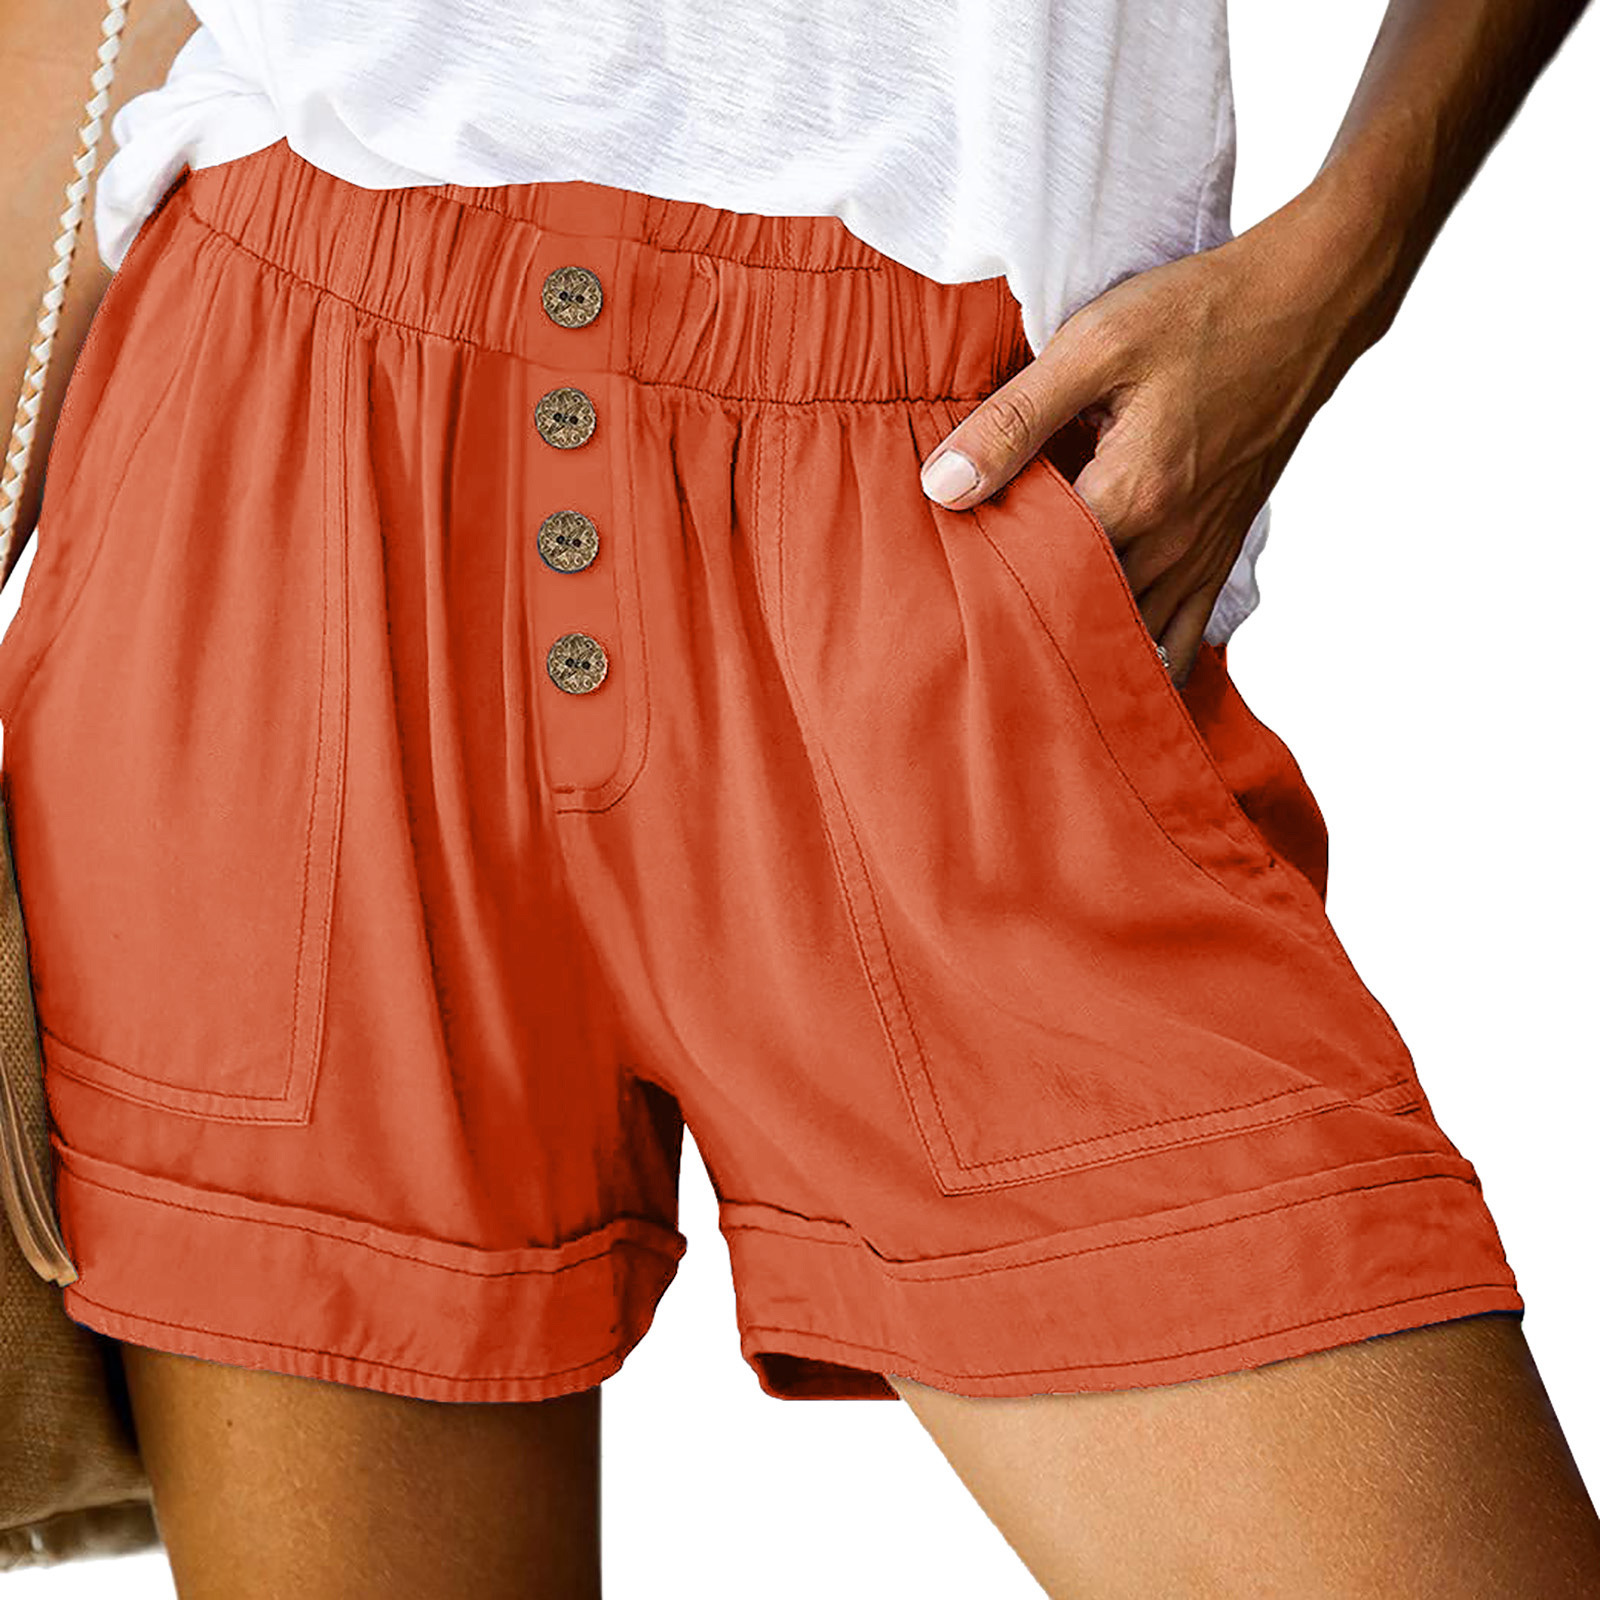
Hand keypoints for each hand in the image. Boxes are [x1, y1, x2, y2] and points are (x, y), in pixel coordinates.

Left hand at [917, 199, 1364, 688]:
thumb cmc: (1200, 314)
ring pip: (1133, 637)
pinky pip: (1183, 632)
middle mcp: (1172, 543)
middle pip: (1083, 616)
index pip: (1037, 574)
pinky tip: (1109, 651)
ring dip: (1083, 643)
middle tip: (976, 623)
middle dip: (1030, 622)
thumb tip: (942, 486)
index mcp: (1131, 496)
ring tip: (1029, 647)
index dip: (988, 580)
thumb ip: (1013, 420)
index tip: (951, 575)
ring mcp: (1202, 554)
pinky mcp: (1223, 549)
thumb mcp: (1093, 347)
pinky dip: (1144, 648)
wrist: (1309, 305)